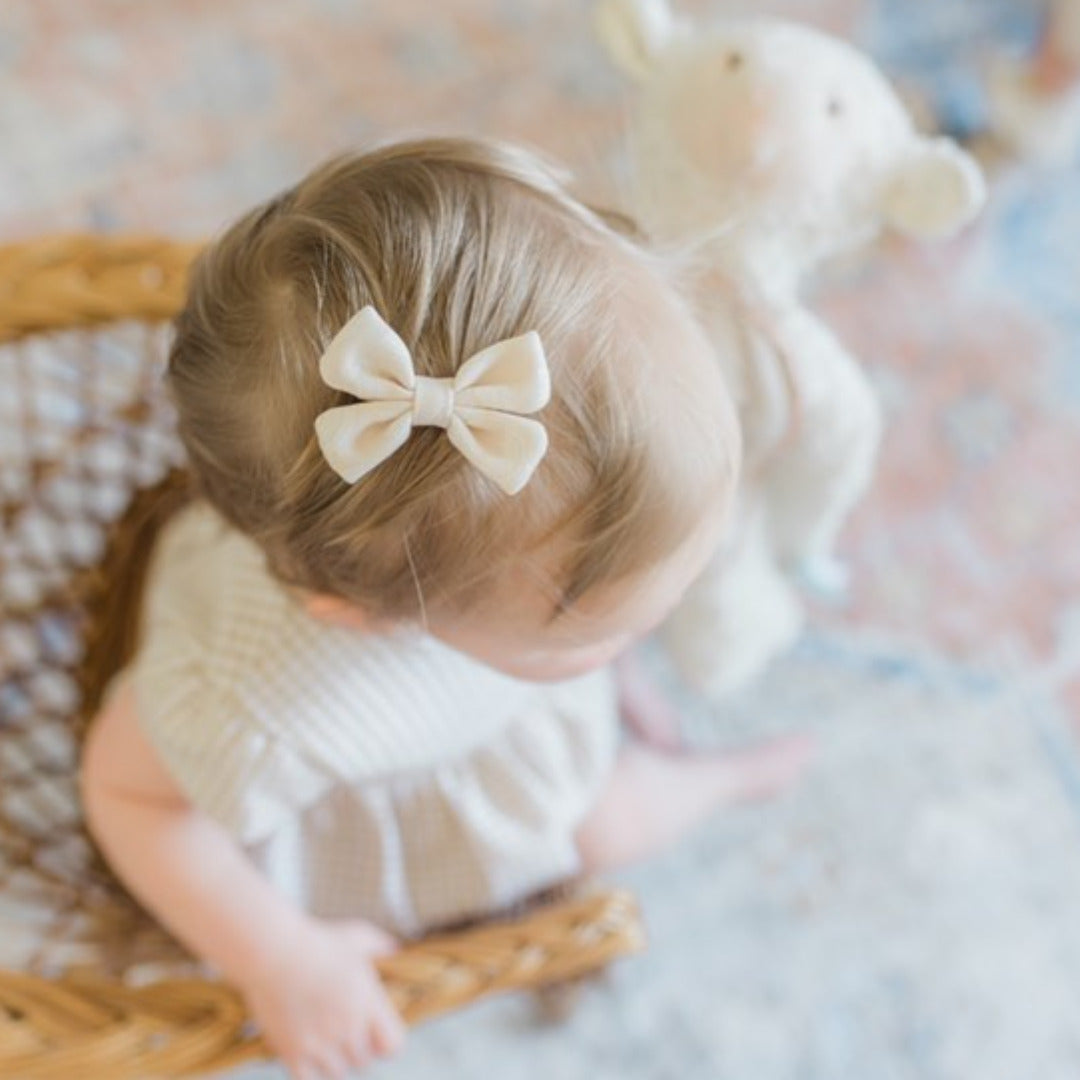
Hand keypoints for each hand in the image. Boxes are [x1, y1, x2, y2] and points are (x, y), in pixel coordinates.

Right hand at [238, 915, 406, 1078]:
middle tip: (346, 1033)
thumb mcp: (356, 935)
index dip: (387, 1042)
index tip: (377, 1033)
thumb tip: (396, 949)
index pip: (393, 1045)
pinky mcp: (291, 1052)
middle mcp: (347, 1026)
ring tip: (327, 1043)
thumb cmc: (316, 940)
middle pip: (364, 1061)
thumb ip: (381, 945)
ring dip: (335, 1062)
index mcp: (368, 1001)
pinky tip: (307, 1054)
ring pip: (338, 1074)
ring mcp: (319, 1042)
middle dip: (359, 1049)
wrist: (272, 950)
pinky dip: (311, 1073)